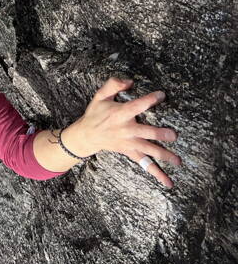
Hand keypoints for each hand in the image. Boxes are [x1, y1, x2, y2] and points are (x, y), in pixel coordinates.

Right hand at [65, 77, 180, 187]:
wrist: (87, 135)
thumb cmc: (96, 113)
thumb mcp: (100, 95)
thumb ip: (113, 84)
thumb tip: (130, 81)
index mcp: (120, 114)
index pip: (137, 106)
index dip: (149, 100)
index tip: (161, 95)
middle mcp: (126, 130)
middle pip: (145, 133)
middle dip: (159, 135)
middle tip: (173, 135)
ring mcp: (129, 143)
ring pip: (148, 150)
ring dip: (164, 155)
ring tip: (178, 161)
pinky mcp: (130, 152)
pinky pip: (144, 164)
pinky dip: (156, 174)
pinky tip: (168, 182)